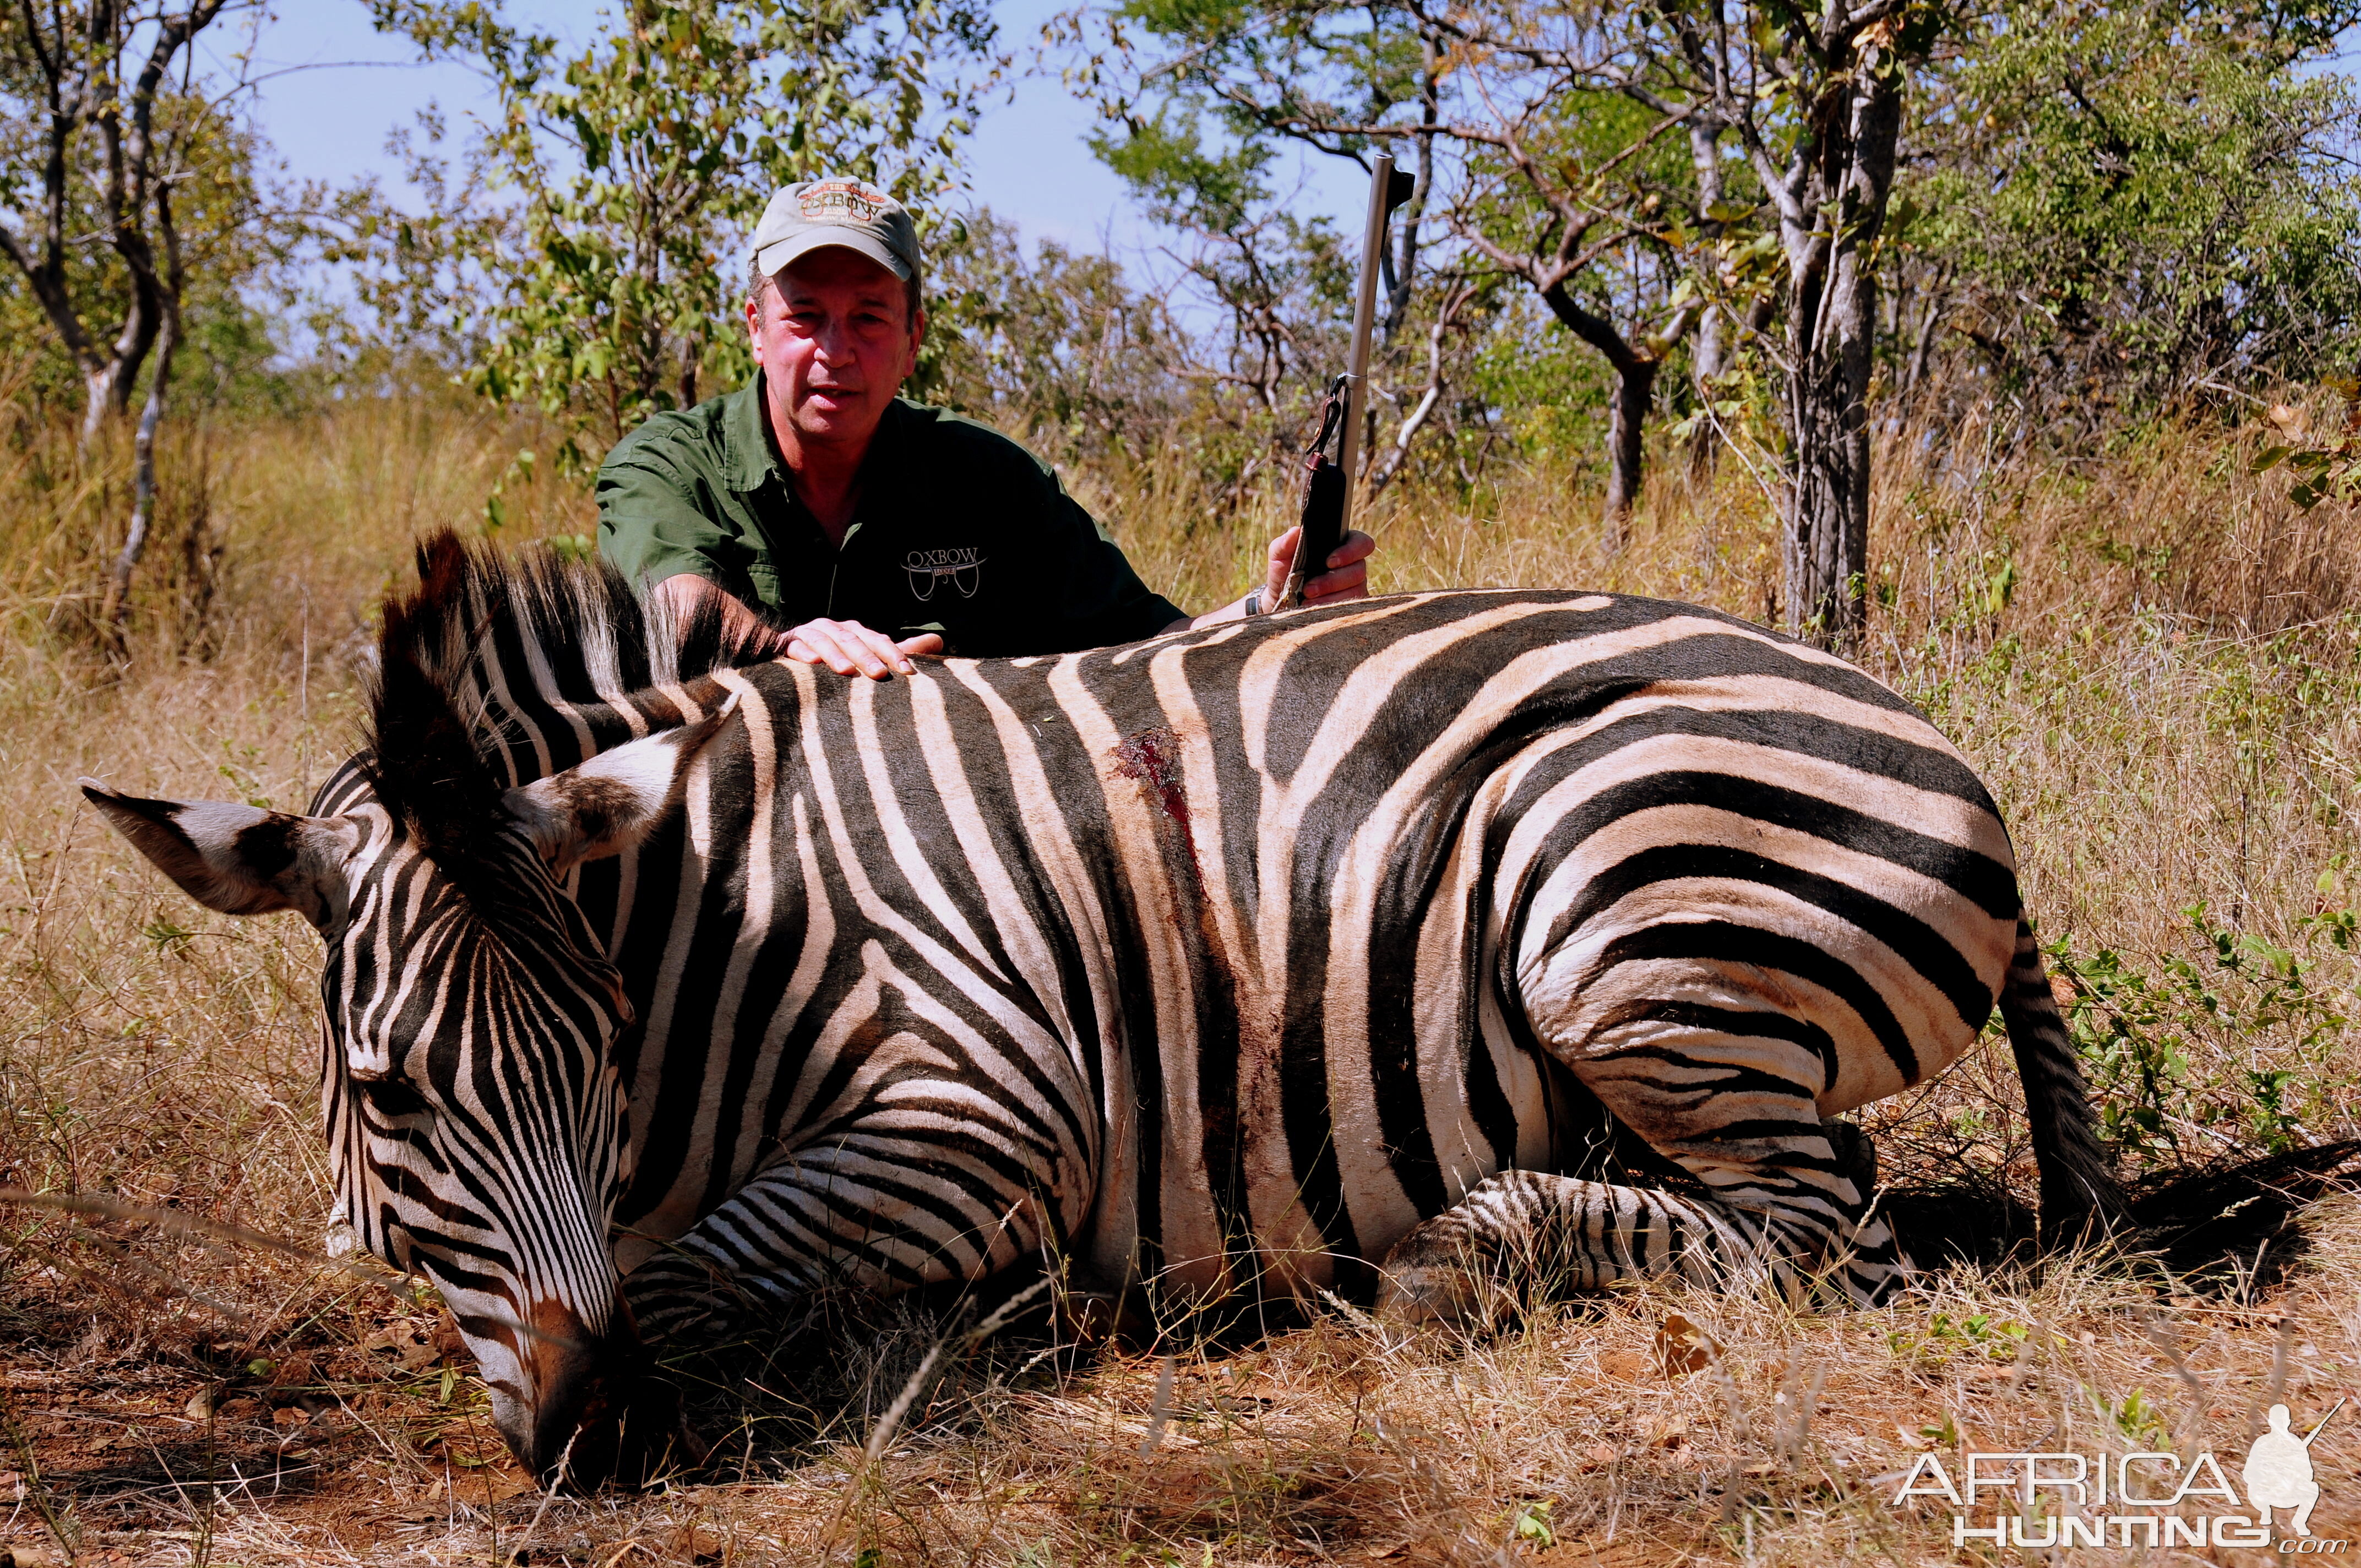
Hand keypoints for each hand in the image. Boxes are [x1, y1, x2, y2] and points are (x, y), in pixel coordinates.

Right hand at [784, 618, 943, 678]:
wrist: (792, 652)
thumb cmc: (839, 657)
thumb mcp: (871, 655)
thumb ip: (902, 651)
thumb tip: (940, 641)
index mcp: (856, 632)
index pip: (878, 640)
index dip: (894, 653)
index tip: (909, 672)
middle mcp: (835, 628)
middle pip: (853, 639)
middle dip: (867, 656)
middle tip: (880, 674)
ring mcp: (811, 634)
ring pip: (825, 641)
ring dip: (836, 655)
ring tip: (847, 672)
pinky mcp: (789, 644)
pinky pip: (795, 647)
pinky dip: (803, 653)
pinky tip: (811, 663)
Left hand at [1264, 525, 1374, 609]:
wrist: (1281, 601)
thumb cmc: (1284, 572)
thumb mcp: (1279, 556)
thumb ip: (1284, 543)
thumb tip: (1295, 531)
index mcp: (1341, 546)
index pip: (1361, 543)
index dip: (1350, 551)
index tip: (1329, 562)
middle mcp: (1352, 566)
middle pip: (1358, 570)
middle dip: (1332, 581)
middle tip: (1309, 588)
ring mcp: (1355, 587)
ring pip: (1354, 591)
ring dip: (1329, 597)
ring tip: (1306, 601)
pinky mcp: (1352, 606)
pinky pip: (1349, 608)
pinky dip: (1329, 608)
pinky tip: (1312, 608)